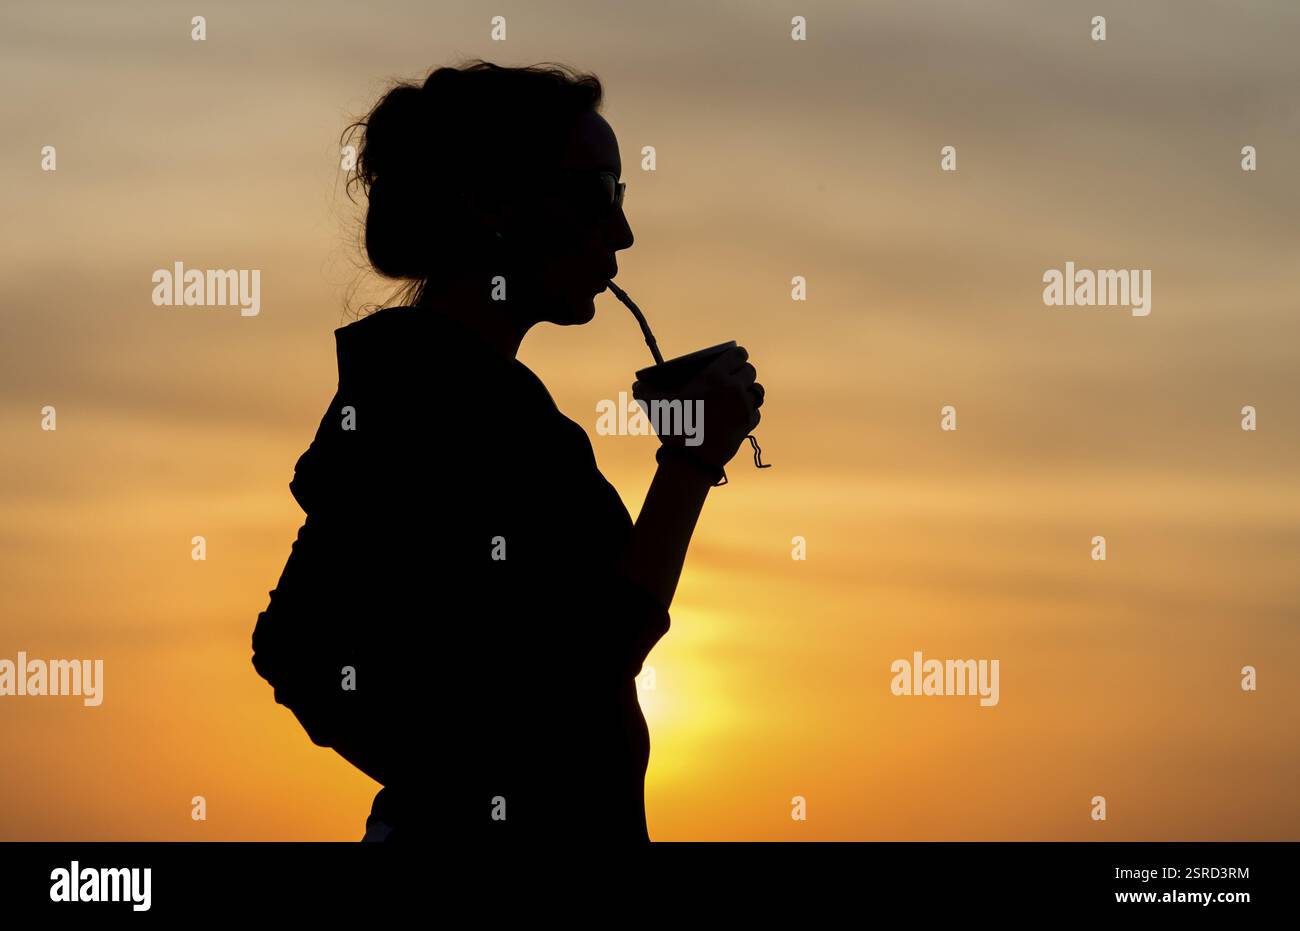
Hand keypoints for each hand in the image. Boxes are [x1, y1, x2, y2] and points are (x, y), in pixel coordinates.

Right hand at [632, 346, 763, 469]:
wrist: (691, 460)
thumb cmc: (674, 428)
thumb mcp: (657, 406)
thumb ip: (646, 391)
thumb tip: (636, 385)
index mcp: (715, 377)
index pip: (739, 354)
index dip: (736, 356)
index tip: (729, 360)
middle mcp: (734, 389)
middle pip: (750, 371)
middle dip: (742, 373)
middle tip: (731, 379)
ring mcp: (744, 408)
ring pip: (756, 391)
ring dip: (748, 391)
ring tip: (737, 396)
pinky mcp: (748, 425)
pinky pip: (755, 412)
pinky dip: (749, 412)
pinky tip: (736, 415)